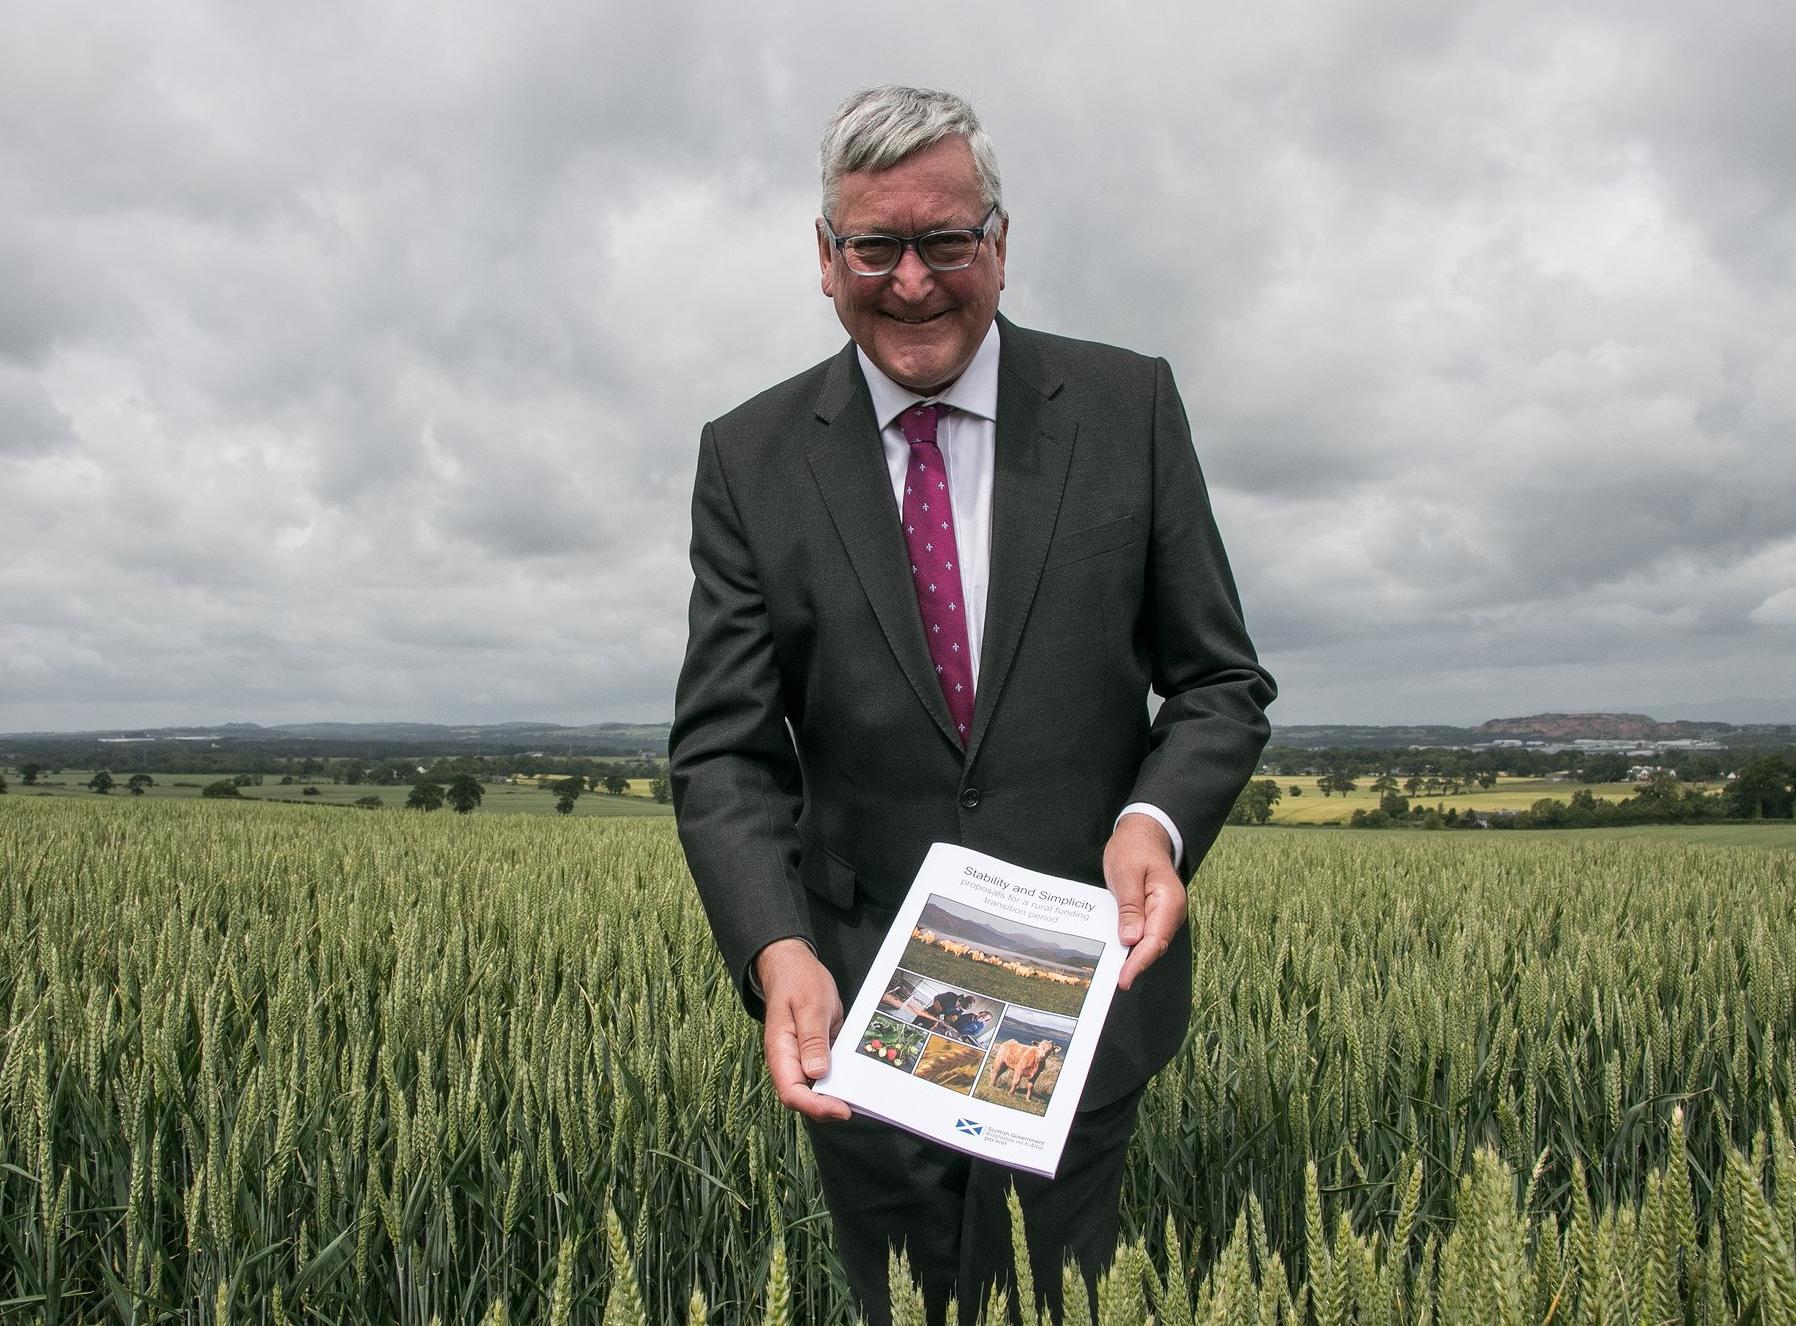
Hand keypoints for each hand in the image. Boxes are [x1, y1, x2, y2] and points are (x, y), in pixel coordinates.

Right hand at [755, 938, 851, 1121]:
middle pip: (804, 1098)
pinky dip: (841, 1080)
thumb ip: (812, 1039)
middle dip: (829, 1108)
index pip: (792, 1093)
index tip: (842, 1109)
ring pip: (816, 1090)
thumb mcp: (810, 1005)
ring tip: (864, 1098)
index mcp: (781, 1051)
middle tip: (860, 1105)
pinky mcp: (815, 1053)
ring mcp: (801, 1058)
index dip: (816, 1106)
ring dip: (837, 1096)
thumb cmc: (799, 981)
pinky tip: (860, 1080)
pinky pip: (826, 1074)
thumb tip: (816, 1074)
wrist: (793, 965)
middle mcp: (788, 1061)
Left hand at [1103, 813, 1185, 990]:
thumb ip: (1130, 907)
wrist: (1142, 834)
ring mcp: (1164, 914)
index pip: (1155, 940)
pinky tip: (1117, 953)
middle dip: (1137, 965)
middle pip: (1155, 946)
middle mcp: (1171, 912)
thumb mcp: (1126, 874)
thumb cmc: (1133, 849)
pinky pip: (1145, 934)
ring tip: (1115, 974)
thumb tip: (1131, 939)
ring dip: (1134, 957)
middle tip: (1117, 982)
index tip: (1124, 978)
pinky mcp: (1154, 914)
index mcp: (1169, 901)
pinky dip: (1133, 945)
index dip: (1139, 962)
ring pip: (1151, 943)